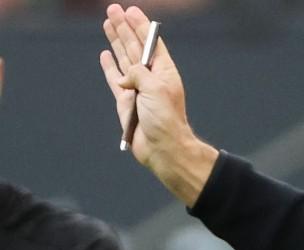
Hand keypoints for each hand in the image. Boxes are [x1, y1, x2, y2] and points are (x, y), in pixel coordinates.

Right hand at [99, 4, 217, 206]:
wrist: (162, 149)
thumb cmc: (165, 120)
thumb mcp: (155, 89)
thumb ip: (138, 74)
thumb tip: (123, 74)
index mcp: (163, 73)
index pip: (151, 44)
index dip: (141, 27)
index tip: (132, 10)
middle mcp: (150, 79)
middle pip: (134, 47)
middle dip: (124, 27)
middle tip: (113, 9)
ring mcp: (137, 90)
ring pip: (123, 59)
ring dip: (115, 41)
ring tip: (108, 23)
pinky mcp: (125, 102)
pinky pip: (114, 79)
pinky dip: (109, 66)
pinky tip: (106, 54)